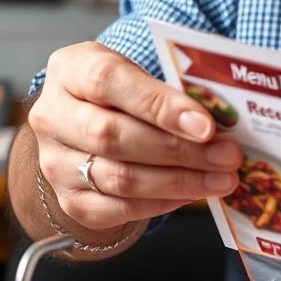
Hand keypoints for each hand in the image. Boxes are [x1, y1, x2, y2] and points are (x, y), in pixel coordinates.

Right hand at [28, 42, 241, 230]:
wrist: (83, 126)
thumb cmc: (122, 95)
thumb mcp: (140, 74)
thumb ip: (171, 91)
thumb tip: (222, 122)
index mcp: (70, 71)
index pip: (108, 82)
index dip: (159, 105)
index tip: (206, 125)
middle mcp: (53, 116)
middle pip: (112, 136)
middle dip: (179, 150)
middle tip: (227, 156)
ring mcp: (55, 162)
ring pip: (119, 178)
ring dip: (180, 181)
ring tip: (222, 179)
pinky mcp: (70, 200)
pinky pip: (119, 209)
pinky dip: (162, 203)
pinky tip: (193, 194)